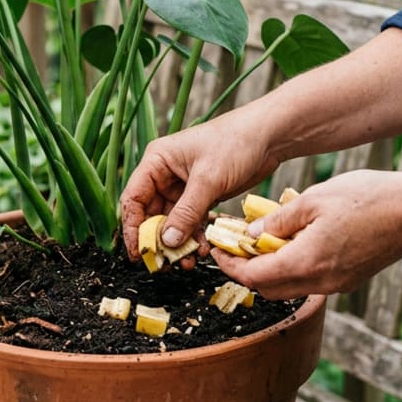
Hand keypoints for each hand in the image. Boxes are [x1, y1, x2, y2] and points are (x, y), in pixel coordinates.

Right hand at [120, 110, 280, 266]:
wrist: (269, 137)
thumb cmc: (234, 143)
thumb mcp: (208, 180)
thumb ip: (186, 212)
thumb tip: (167, 242)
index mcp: (157, 161)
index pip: (133, 199)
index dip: (133, 228)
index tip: (138, 253)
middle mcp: (165, 175)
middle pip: (151, 214)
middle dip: (159, 241)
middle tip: (165, 264)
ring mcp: (184, 186)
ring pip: (172, 222)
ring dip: (178, 243)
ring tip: (187, 262)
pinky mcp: (202, 195)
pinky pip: (191, 222)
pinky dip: (195, 236)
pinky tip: (202, 250)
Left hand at [214, 169, 401, 298]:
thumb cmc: (367, 197)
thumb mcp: (313, 199)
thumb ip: (279, 220)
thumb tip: (252, 235)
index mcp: (307, 262)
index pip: (254, 277)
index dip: (230, 265)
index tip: (218, 250)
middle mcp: (321, 282)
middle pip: (269, 289)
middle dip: (247, 270)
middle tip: (237, 246)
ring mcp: (338, 285)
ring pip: (290, 288)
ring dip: (271, 270)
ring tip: (264, 241)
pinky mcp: (350, 281)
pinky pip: (311, 282)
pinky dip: (294, 268)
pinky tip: (294, 243)